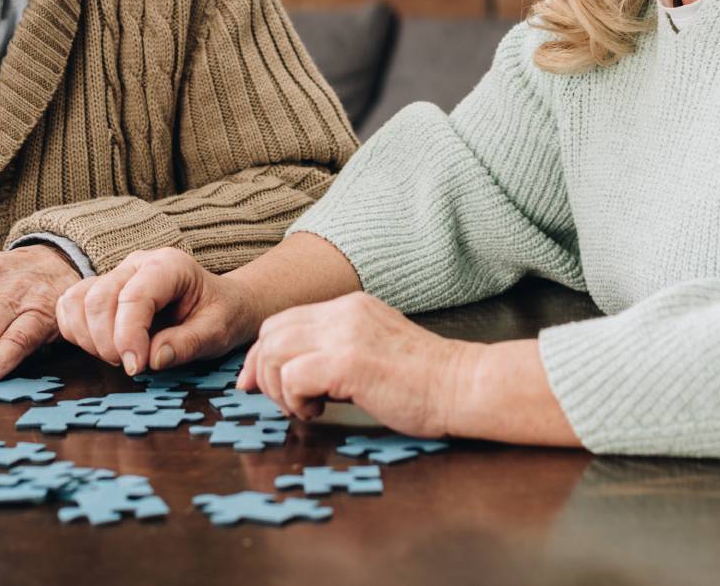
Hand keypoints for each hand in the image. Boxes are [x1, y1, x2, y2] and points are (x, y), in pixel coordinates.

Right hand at [55, 246, 257, 375]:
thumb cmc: (221, 314)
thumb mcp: (218, 331)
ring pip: (78, 302)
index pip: (134, 296)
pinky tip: (103, 348)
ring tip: (120, 357)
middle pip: (99, 299)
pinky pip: (70, 307)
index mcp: (169, 265)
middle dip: (108, 342)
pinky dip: (77, 333)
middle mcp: (137, 263)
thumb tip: (153, 359)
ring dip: (90, 339)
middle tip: (132, 367)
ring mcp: (116, 275)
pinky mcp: (101, 290)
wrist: (221, 304)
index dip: (128, 336)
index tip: (136, 367)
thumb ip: (188, 344)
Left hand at [239, 292, 473, 438]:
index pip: (283, 321)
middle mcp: (343, 312)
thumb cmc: (424, 381)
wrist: (463, 385)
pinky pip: (292, 376)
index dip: (263, 354)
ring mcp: (345, 334)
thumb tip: (293, 373)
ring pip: (274, 351)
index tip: (256, 383)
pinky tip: (318, 411)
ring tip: (306, 408)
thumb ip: (336, 350)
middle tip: (282, 402)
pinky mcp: (348, 362)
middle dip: (263, 371)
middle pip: (271, 332)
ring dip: (279, 388)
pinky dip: (294, 399)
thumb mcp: (374, 349)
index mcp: (349, 307)